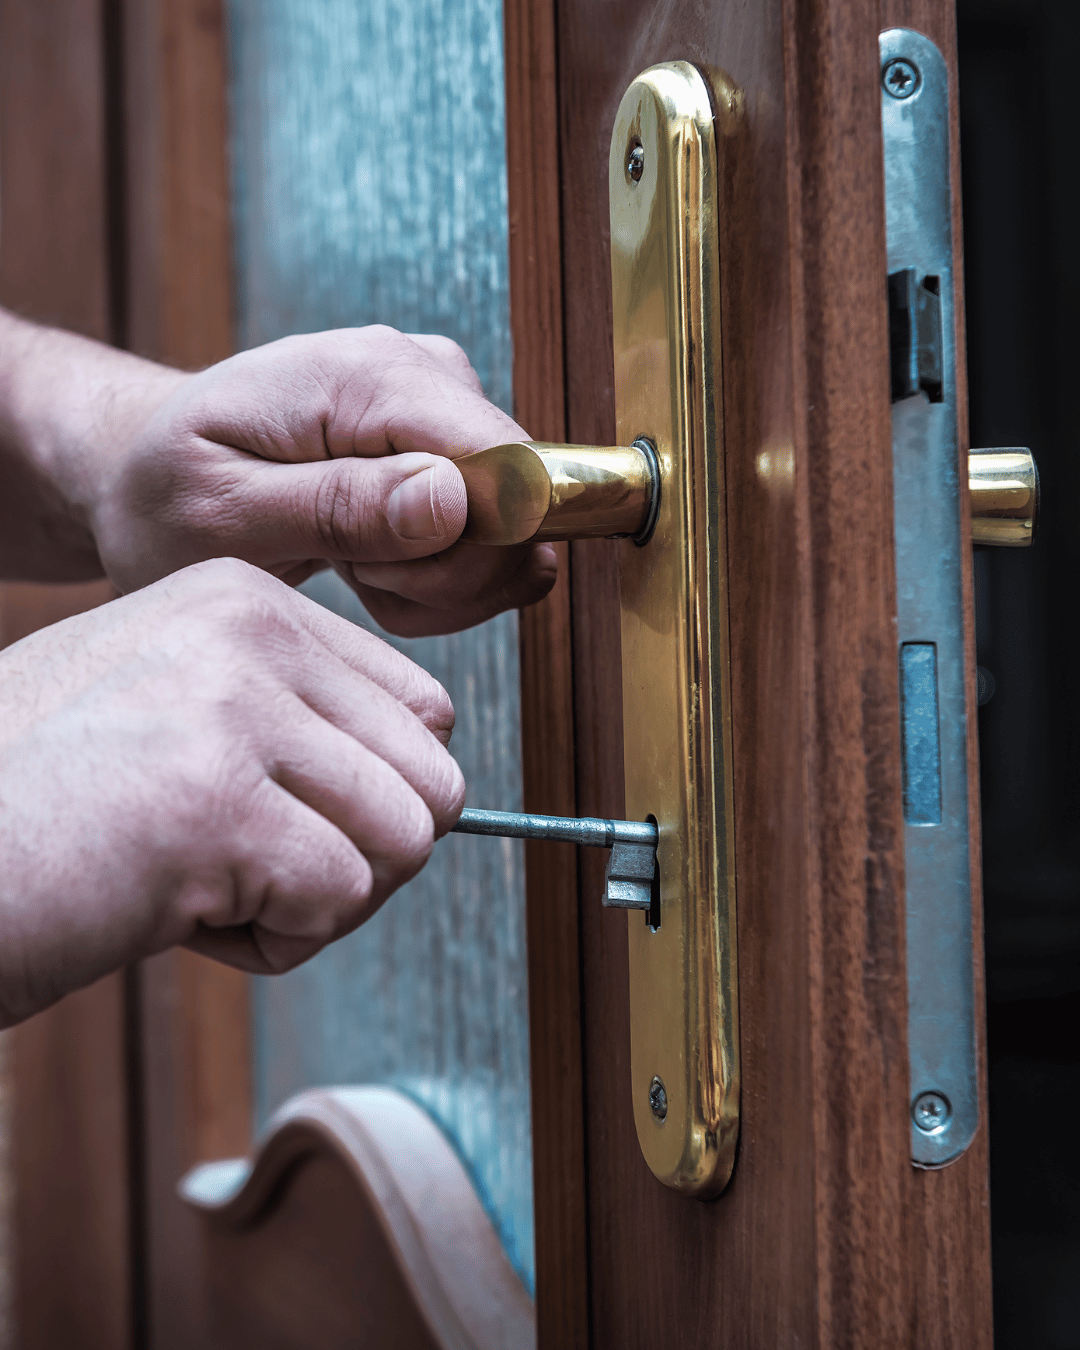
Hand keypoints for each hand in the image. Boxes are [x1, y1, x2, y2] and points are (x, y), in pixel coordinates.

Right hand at [0, 558, 463, 1023]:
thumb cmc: (38, 803)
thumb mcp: (172, 703)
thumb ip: (294, 714)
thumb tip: (424, 777)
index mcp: (245, 601)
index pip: (423, 711)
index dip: (374, 794)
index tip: (287, 819)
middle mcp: (249, 634)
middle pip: (430, 780)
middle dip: (362, 856)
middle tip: (261, 872)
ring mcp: (233, 711)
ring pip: (405, 841)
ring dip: (322, 902)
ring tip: (217, 890)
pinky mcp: (218, 807)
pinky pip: (339, 900)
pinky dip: (274, 943)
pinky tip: (179, 917)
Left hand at [88, 327, 555, 634]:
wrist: (151, 472)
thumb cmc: (169, 492)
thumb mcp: (222, 514)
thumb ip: (337, 505)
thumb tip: (456, 500)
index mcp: (371, 374)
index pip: (502, 463)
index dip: (462, 547)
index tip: (371, 564)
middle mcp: (430, 375)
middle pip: (520, 513)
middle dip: (437, 576)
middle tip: (344, 568)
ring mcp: (450, 413)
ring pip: (514, 544)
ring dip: (432, 586)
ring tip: (347, 563)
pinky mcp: (459, 454)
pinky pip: (496, 551)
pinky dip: (434, 584)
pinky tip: (369, 564)